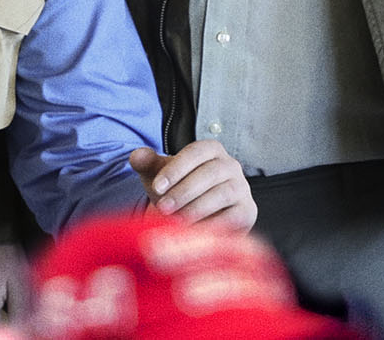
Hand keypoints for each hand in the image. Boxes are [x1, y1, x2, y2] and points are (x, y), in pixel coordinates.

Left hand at [129, 140, 256, 229]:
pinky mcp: (247, 212)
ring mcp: (242, 189)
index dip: (176, 168)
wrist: (193, 219)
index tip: (156, 187)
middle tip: (163, 207)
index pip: (196, 152)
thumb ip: (146, 163)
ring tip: (175, 220)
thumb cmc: (175, 192)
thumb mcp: (158, 176)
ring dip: (196, 207)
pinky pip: (233, 216)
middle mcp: (231, 165)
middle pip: (210, 172)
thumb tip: (136, 156)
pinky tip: (193, 232)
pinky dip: (212, 224)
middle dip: (184, 191)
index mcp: (211, 150)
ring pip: (222, 193)